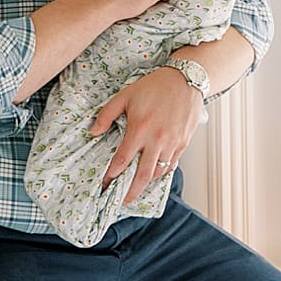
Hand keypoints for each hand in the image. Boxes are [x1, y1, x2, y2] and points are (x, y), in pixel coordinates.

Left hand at [92, 65, 203, 202]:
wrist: (186, 80)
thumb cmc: (155, 86)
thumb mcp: (125, 95)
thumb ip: (107, 115)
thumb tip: (94, 132)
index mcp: (140, 129)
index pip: (123, 160)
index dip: (112, 174)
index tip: (104, 183)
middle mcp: (157, 140)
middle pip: (142, 175)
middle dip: (130, 191)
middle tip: (121, 201)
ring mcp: (172, 143)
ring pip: (158, 172)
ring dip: (146, 183)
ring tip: (136, 189)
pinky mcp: (183, 143)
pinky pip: (171, 164)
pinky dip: (161, 172)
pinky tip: (154, 174)